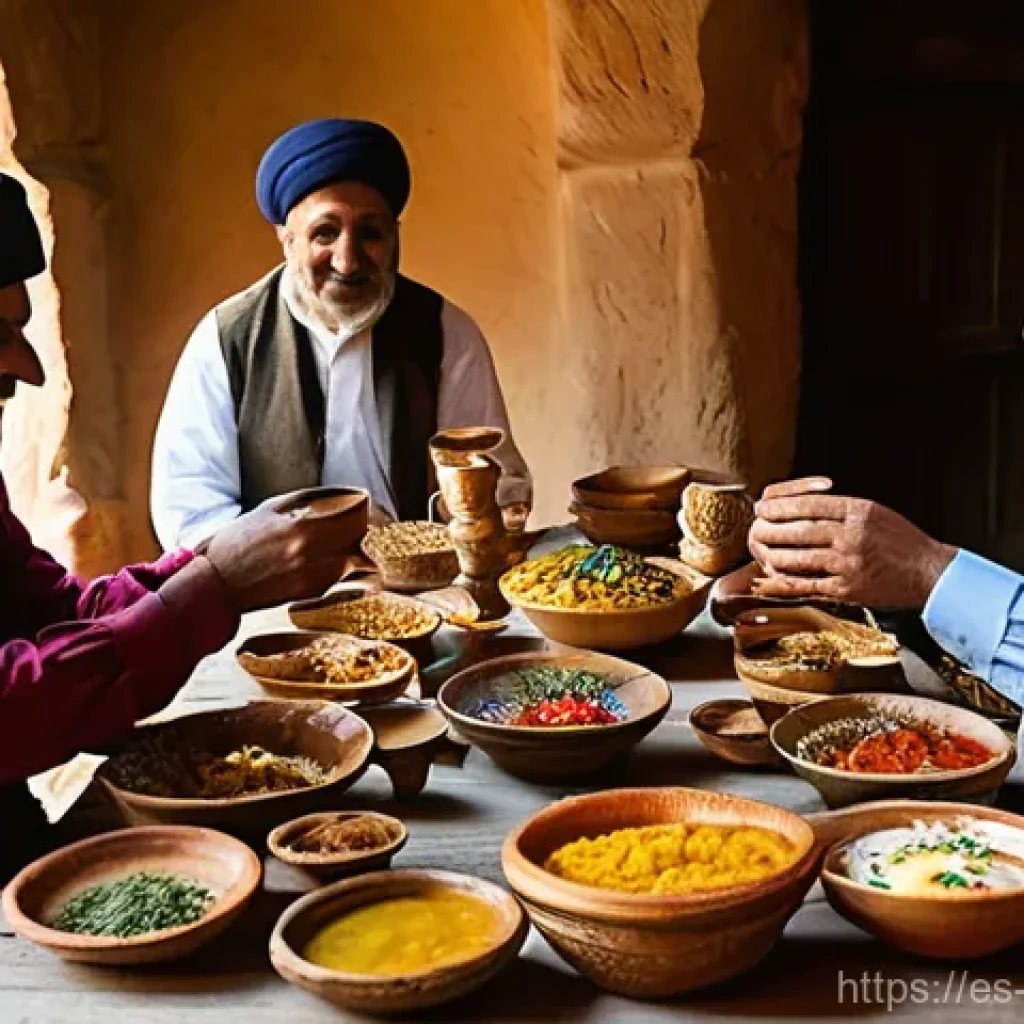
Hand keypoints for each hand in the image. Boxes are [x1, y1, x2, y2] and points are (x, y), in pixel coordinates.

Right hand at [203, 495, 365, 612]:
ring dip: (354, 550)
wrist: (216, 583)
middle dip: (365, 530)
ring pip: (353, 560)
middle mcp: (311, 553)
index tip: (370, 508)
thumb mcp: (270, 509)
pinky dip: (339, 566)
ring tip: (348, 542)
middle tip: (366, 525)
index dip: (367, 510)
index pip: (355, 515)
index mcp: (302, 526)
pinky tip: (327, 560)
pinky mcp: (309, 593)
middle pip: (360, 538)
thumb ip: (306, 501)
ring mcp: (312, 576)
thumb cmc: (238, 543)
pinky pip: (338, 576)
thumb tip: (338, 495)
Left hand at [748, 477, 956, 608]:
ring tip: (759, 548)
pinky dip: (783, 581)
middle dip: (770, 528)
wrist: (929, 573)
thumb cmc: (899, 540)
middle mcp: (852, 536)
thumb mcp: (873, 511)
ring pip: (798, 558)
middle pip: (799, 530)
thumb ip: (838, 508)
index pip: (809, 505)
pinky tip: (768, 577)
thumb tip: (796, 505)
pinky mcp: (847, 589)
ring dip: (772, 553)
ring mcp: (849, 565)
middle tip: (755, 526)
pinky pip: (807, 585)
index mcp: (859, 512)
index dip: (780, 505)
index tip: (763, 506)